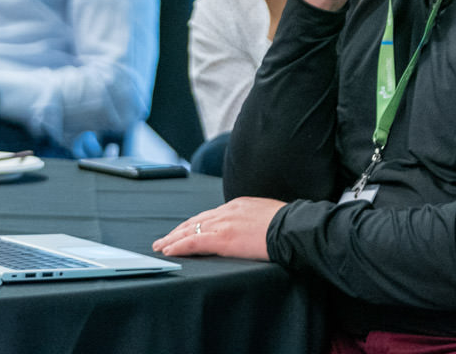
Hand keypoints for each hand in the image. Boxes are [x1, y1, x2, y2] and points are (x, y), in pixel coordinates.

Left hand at [152, 196, 285, 259]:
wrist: (294, 227)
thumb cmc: (288, 225)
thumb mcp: (268, 215)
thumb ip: (254, 220)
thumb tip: (253, 229)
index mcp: (238, 205)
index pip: (210, 215)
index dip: (194, 223)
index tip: (184, 230)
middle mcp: (228, 211)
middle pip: (196, 220)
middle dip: (178, 230)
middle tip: (164, 239)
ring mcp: (224, 223)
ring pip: (191, 230)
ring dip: (173, 239)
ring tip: (161, 246)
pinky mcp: (223, 238)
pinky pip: (194, 241)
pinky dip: (179, 246)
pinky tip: (169, 250)